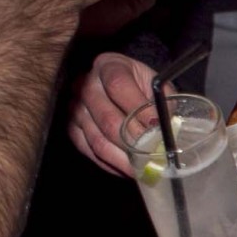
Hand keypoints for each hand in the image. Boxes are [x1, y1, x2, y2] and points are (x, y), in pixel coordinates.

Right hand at [69, 52, 157, 175]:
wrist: (118, 83)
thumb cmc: (140, 85)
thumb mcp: (155, 83)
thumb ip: (162, 102)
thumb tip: (165, 130)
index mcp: (108, 66)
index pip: (118, 86)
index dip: (139, 109)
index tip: (157, 128)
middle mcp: (85, 85)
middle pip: (108, 119)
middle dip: (134, 142)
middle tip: (153, 158)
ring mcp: (75, 108)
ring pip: (98, 140)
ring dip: (124, 160)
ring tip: (144, 171)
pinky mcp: (72, 128)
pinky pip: (89, 151)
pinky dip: (111, 164)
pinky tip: (128, 169)